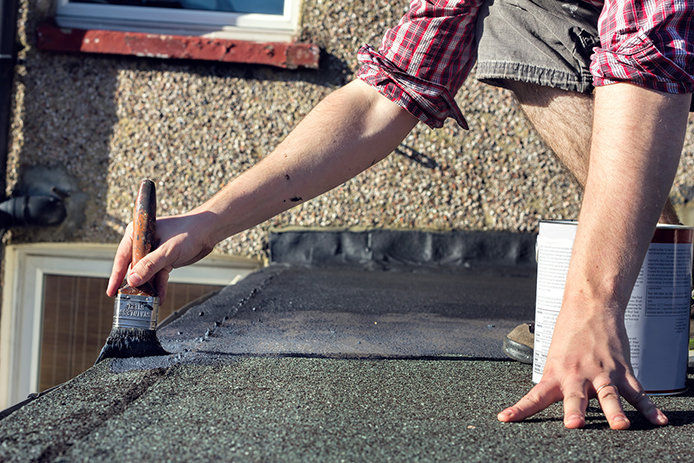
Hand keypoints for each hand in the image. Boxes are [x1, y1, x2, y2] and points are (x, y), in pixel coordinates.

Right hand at [106, 211, 216, 301]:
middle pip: (132, 267)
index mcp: (138, 233)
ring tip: (144, 303)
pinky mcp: (165, 260)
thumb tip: (132, 280)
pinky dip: (159, 286)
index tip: (111, 291)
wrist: (209, 231)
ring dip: (146, 288)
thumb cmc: (188, 232)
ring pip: (146, 273)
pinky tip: (159, 298)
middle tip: (127, 301)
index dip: (117, 275)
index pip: (122, 257)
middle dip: (132, 284)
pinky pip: (158, 276)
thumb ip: (150, 265)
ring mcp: (154, 252)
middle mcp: (143, 242)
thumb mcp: (168, 250)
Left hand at [497, 303, 668, 429]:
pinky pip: (637, 393)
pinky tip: (657, 421)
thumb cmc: (570, 334)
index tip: (505, 418)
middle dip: (575, 412)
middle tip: (574, 424)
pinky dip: (649, 408)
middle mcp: (577, 376)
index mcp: (555, 374)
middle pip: (575, 397)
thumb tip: (552, 403)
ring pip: (609, 396)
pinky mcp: (621, 371)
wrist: (592, 306)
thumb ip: (557, 383)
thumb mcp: (554, 358)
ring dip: (614, 412)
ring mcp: (601, 374)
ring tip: (620, 425)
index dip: (520, 409)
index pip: (533, 395)